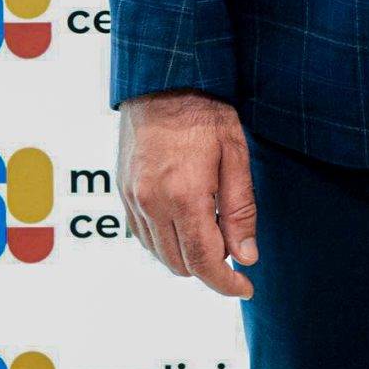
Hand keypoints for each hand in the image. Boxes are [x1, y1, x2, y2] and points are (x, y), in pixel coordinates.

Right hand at [116, 87, 258, 298]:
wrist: (161, 80)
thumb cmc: (204, 110)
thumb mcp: (234, 153)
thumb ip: (240, 208)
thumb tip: (245, 257)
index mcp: (184, 196)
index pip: (204, 261)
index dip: (226, 283)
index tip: (245, 288)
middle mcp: (152, 204)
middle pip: (181, 264)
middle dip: (210, 267)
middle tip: (232, 245)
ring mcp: (133, 199)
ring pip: (160, 254)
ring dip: (186, 255)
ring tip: (210, 226)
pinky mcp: (122, 192)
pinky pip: (143, 236)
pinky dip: (165, 241)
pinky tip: (184, 220)